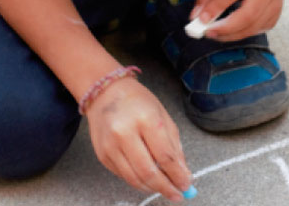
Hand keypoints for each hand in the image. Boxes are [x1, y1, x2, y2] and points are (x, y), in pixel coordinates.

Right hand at [85, 77, 191, 201]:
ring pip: (134, 178)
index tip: (187, 185)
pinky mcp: (102, 155)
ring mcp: (110, 146)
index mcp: (146, 120)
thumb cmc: (139, 102)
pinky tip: (148, 180)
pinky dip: (138, 181)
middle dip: (165, 187)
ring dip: (152, 188)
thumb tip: (183, 172)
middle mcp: (125, 134)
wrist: (106, 92)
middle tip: (177, 195)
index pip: (164, 156)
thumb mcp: (163, 116)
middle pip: (148, 172)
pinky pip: (123, 175)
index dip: (177, 175)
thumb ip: (174, 145)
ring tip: (165, 189)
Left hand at [190, 0, 285, 39]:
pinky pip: (258, 30)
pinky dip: (241, 34)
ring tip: (216, 34)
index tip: (201, 20)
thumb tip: (197, 16)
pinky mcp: (277, 14)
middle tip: (208, 33)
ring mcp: (277, 1)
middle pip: (248, 14)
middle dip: (225, 28)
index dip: (216, 7)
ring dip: (232, 35)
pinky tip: (231, 30)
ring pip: (253, 26)